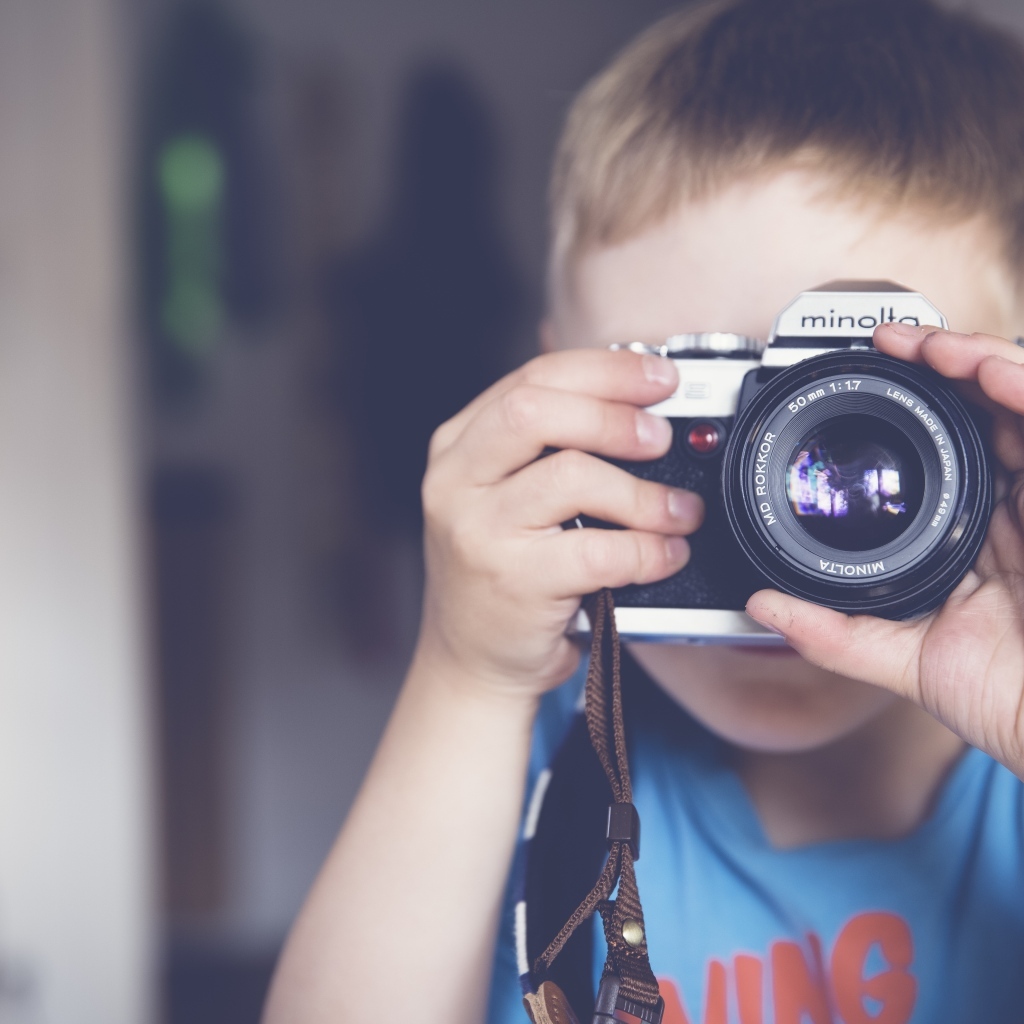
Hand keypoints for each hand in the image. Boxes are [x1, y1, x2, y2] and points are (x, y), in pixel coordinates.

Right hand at [416, 348, 703, 698]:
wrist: (470, 660)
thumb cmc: (500, 573)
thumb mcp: (504, 496)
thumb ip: (549, 449)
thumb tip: (640, 407)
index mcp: (458, 446)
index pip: (532, 379)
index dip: (604, 370)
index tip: (658, 376)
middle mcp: (457, 482)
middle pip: (537, 411)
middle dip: (615, 415)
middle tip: (661, 437)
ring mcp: (479, 532)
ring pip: (572, 476)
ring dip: (643, 492)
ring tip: (677, 510)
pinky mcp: (512, 581)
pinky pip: (597, 550)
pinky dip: (646, 549)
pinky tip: (664, 555)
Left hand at [747, 324, 1023, 775]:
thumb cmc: (1009, 698)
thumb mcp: (908, 659)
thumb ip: (837, 633)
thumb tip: (762, 605)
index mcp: (983, 530)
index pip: (952, 447)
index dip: (917, 408)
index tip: (863, 388)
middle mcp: (1020, 504)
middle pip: (985, 409)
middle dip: (938, 365)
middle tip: (887, 344)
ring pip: (1017, 398)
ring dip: (971, 358)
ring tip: (919, 342)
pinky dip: (1016, 382)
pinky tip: (978, 366)